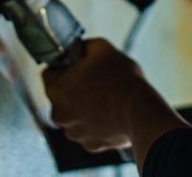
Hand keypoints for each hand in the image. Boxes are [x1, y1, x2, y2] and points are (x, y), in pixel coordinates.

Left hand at [43, 38, 190, 161]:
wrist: (142, 113)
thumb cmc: (121, 80)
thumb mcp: (101, 48)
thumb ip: (82, 46)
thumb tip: (79, 49)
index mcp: (55, 90)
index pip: (49, 72)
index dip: (65, 66)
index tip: (79, 66)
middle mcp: (59, 115)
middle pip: (62, 95)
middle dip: (75, 88)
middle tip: (97, 81)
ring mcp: (74, 132)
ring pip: (75, 114)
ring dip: (85, 107)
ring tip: (107, 98)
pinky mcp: (90, 144)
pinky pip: (89, 130)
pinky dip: (97, 123)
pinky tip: (111, 114)